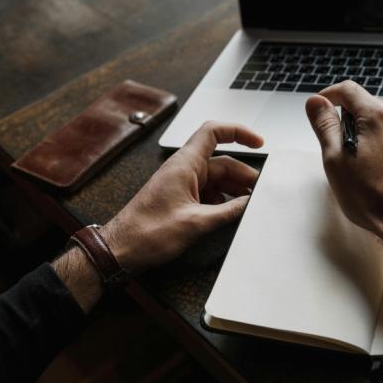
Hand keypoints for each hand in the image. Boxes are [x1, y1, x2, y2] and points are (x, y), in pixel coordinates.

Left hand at [55, 121, 262, 313]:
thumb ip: (228, 212)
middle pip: (222, 162)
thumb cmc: (146, 233)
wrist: (121, 249)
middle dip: (243, 175)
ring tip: (250, 204)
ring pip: (217, 179)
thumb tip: (250, 204)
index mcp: (184, 165)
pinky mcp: (181, 199)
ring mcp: (182, 184)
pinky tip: (232, 214)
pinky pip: (209, 193)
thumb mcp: (196, 223)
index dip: (238, 132)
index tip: (258, 143)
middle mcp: (184, 170)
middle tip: (261, 190)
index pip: (213, 133)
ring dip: (235, 189)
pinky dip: (223, 201)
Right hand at [305, 81, 382, 277]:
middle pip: (369, 105)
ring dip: (375, 133)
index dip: (329, 96)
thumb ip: (325, 126)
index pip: (348, 90)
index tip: (322, 106)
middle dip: (353, 121)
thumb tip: (316, 103)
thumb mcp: (336, 161)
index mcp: (378, 115)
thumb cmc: (374, 198)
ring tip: (368, 164)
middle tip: (344, 149)